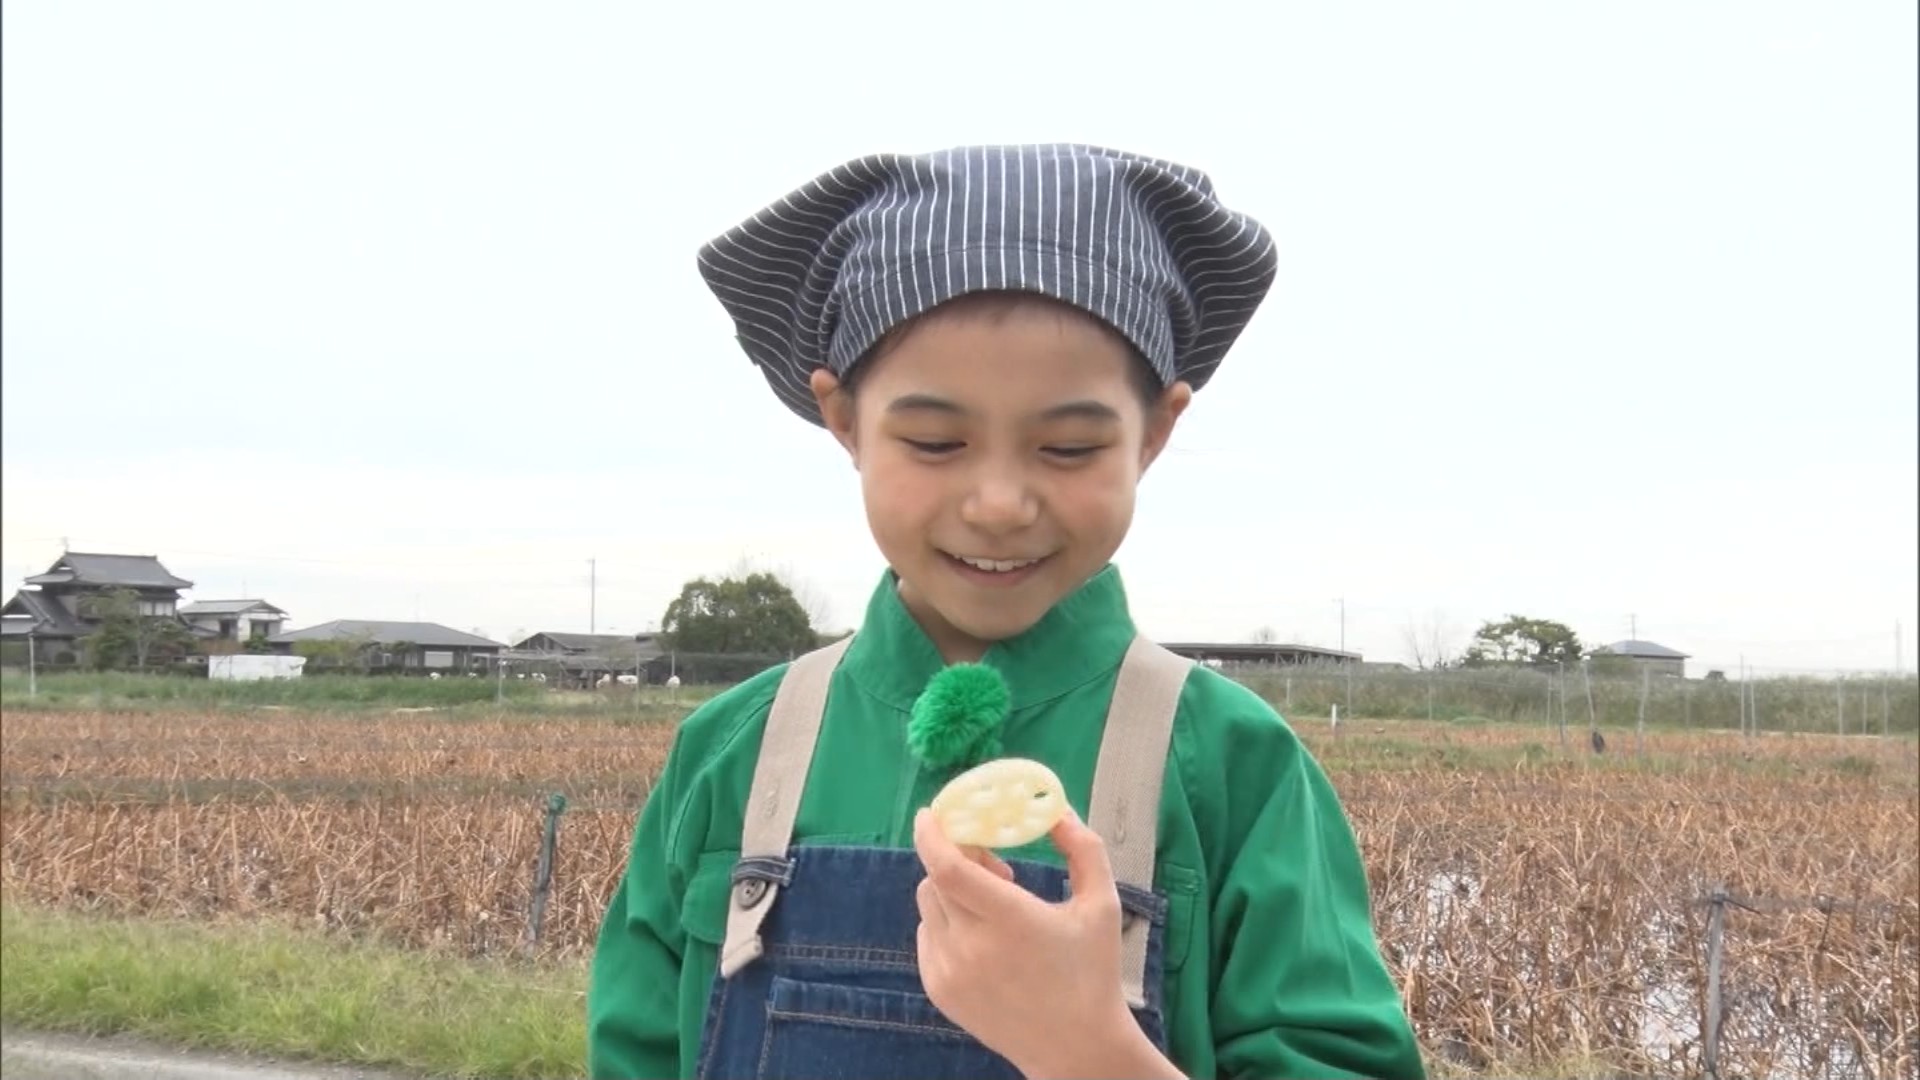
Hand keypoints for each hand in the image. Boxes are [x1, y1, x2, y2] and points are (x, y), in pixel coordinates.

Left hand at [912, 804, 1145, 1077]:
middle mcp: (971, 947)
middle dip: (958, 859)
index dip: (932, 835)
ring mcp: (950, 972)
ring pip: (929, 906)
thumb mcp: (1102, 904)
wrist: (1076, 1048)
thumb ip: (1083, 848)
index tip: (930, 814)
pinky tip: (983, 936)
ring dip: (952, 890)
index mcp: (1011, 920)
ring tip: (994, 905)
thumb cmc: (1093, 972)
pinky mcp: (940, 991)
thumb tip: (1057, 810)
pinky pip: (927, 936)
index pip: (948, 867)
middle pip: (937, 879)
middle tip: (995, 865)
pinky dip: (945, 922)